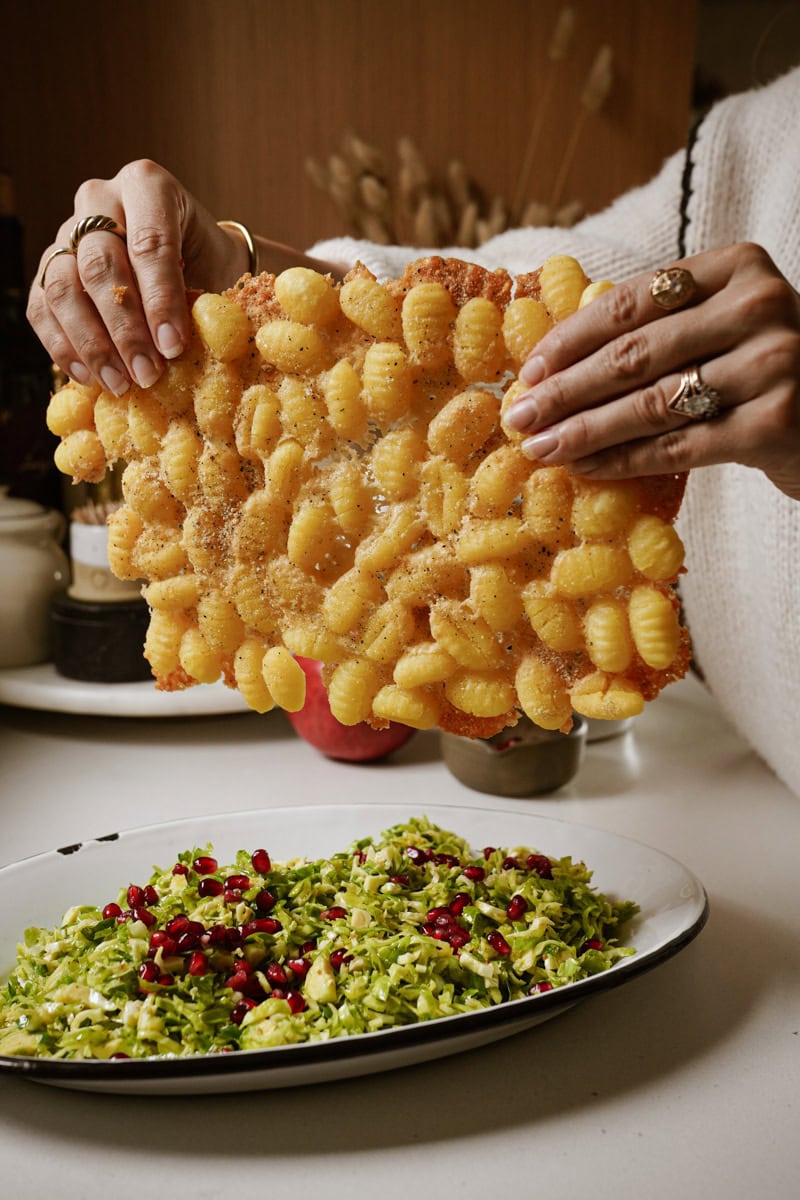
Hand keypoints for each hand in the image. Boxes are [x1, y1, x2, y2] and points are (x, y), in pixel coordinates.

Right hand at [27, 159, 250, 395]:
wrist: (191, 256)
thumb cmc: (207, 263)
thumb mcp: (217, 270)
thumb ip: (201, 300)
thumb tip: (177, 350)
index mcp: (147, 186)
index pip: (149, 243)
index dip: (160, 300)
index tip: (173, 348)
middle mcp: (99, 199)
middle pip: (100, 265)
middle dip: (125, 328)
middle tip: (147, 374)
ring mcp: (67, 230)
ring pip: (62, 286)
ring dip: (91, 343)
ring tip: (119, 383)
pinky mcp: (49, 264)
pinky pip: (41, 305)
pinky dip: (61, 345)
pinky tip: (88, 376)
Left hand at [504, 243, 799, 500]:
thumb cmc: (765, 370)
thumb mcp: (722, 325)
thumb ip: (660, 326)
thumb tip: (551, 362)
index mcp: (738, 267)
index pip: (632, 301)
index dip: (571, 339)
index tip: (529, 371)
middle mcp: (760, 307)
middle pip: (635, 354)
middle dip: (565, 390)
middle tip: (518, 416)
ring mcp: (773, 365)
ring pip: (650, 404)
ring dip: (584, 431)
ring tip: (540, 448)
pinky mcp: (774, 425)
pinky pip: (676, 447)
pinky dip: (623, 460)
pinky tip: (586, 470)